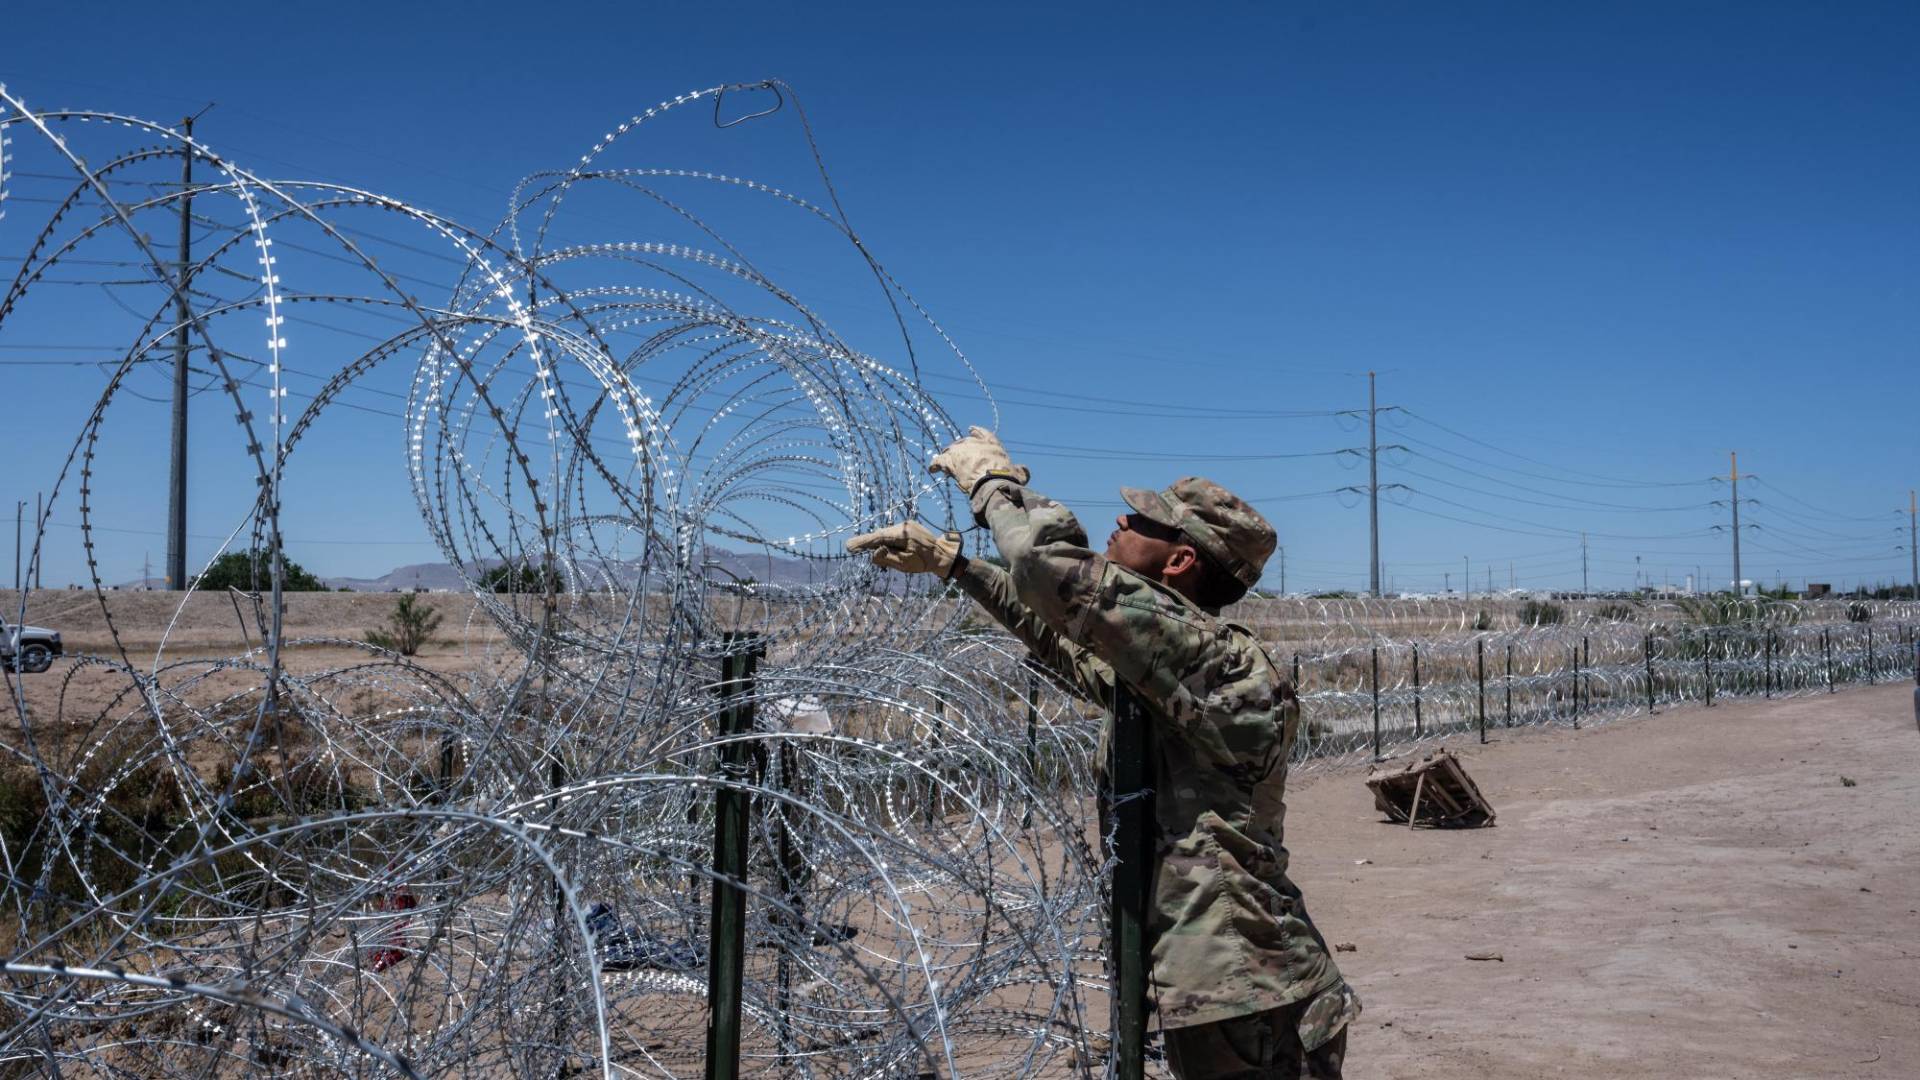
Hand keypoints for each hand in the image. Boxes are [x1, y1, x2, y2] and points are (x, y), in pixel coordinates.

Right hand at [845, 521, 962, 578]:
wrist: (942, 555)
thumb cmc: (924, 563)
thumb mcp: (904, 564)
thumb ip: (888, 558)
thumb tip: (873, 552)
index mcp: (903, 535)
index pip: (878, 538)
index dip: (863, 542)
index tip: (849, 545)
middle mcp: (904, 526)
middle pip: (880, 535)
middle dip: (867, 542)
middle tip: (850, 546)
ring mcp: (907, 525)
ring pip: (886, 534)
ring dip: (878, 542)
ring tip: (867, 550)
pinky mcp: (909, 527)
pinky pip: (893, 534)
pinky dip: (886, 540)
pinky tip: (883, 548)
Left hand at [928, 426, 1029, 495]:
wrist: (993, 481)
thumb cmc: (1007, 478)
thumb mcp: (1019, 474)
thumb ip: (1021, 471)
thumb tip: (1025, 470)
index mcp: (992, 444)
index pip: (983, 433)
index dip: (976, 431)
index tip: (970, 429)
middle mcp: (976, 443)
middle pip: (963, 442)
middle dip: (960, 448)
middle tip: (956, 455)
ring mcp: (961, 450)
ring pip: (950, 450)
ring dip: (947, 455)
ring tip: (943, 462)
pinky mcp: (950, 460)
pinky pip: (939, 460)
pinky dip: (935, 464)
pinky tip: (932, 468)